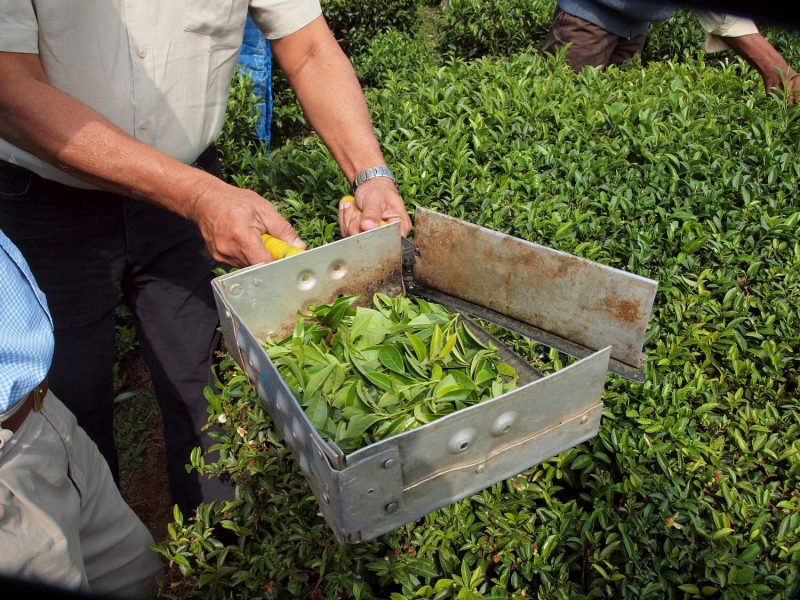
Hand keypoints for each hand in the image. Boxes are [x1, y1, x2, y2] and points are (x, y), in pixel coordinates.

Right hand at [190, 178, 304, 266]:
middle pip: (259, 267)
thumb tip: (299, 246)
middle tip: (270, 242)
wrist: (206, 200)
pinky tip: (244, 241)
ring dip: (257, 256)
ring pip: (250, 266)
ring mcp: (222, 256)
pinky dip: (247, 255)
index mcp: (242, 237)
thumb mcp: (264, 209)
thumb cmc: (235, 201)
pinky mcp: (218, 258)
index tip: (287, 257)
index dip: (279, 263)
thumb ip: (282, 229)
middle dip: (269, 258)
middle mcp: (229, 250)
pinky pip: (240, 263)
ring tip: (254, 238)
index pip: (266, 263)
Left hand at [338, 177, 412, 236]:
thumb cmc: (380, 191)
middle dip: (356, 225)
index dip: (375, 236)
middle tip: (356, 210)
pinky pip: (346, 233)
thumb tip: (368, 227)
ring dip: (348, 220)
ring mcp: (372, 237)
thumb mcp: (377, 199)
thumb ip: (373, 214)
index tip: (364, 224)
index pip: (390, 242)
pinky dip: (344, 219)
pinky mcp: (359, 235)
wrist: (371, 186)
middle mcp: (387, 236)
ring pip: (354, 238)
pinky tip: (349, 209)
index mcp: (399, 228)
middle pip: (368, 243)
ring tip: (352, 206)